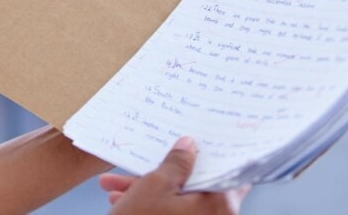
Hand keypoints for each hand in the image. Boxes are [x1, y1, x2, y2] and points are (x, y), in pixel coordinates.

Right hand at [100, 138, 250, 214]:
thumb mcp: (155, 185)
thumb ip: (176, 163)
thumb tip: (188, 147)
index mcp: (219, 206)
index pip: (230, 172)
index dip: (215, 154)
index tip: (204, 140)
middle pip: (197, 186)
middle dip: (168, 172)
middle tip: (150, 159)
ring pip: (178, 202)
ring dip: (150, 191)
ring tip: (118, 185)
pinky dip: (151, 207)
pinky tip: (121, 200)